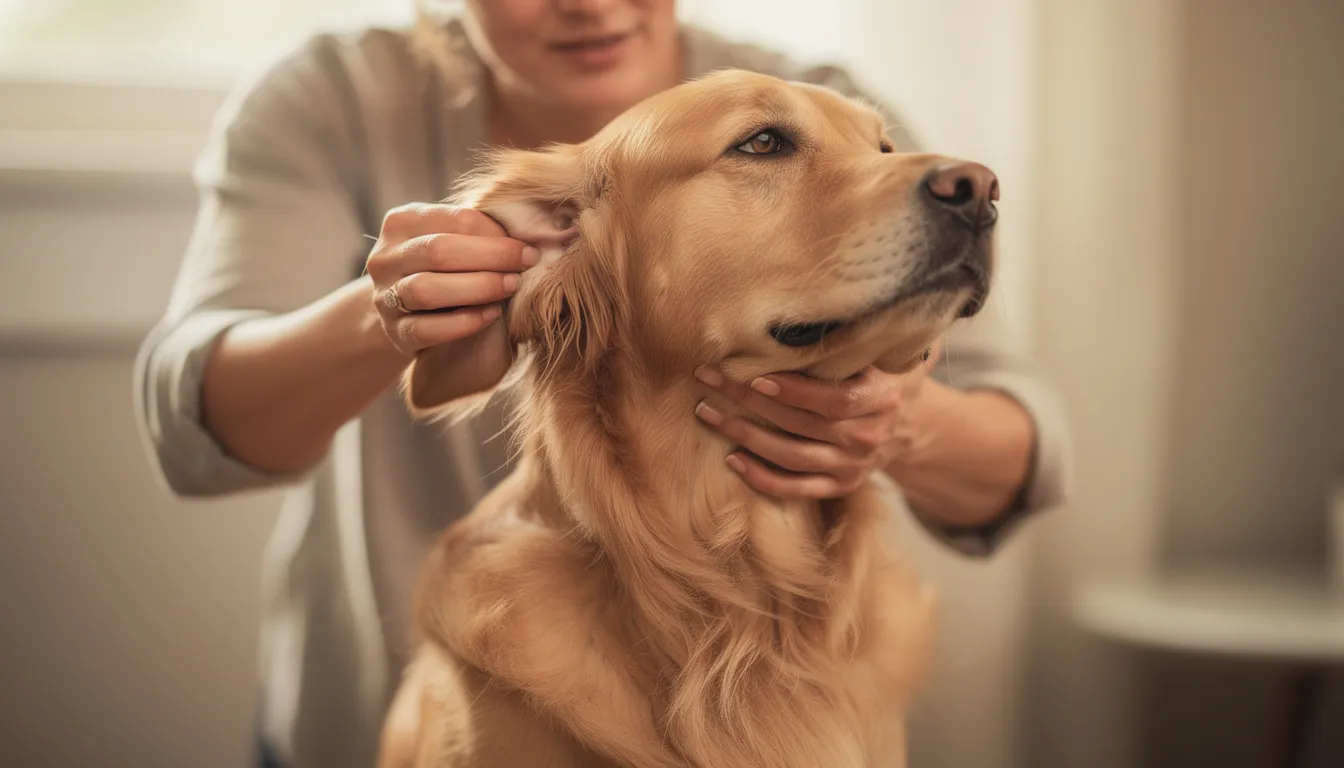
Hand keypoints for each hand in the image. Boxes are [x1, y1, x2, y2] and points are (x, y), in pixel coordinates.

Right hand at [364, 203, 539, 355]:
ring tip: (512, 287)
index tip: (527, 246)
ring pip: (427, 289)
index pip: (456, 220)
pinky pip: (427, 328)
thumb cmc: (443, 269)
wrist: (408, 314)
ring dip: (478, 287)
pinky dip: (464, 322)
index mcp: (401, 222)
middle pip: (438, 251)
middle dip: (491, 257)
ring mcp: (385, 296)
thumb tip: (530, 229)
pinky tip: (492, 315)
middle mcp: (386, 257)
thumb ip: (479, 232)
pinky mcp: (395, 332)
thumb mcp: (454, 241)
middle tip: (526, 264)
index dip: (496, 233)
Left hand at [694, 341, 942, 499]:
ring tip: (709, 414)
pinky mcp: (840, 486)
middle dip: (751, 402)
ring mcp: (853, 466)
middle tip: (711, 380)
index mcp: (882, 399)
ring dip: (745, 437)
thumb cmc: (883, 374)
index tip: (756, 374)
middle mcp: (868, 437)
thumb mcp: (885, 351)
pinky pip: (797, 489)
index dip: (794, 391)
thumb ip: (865, 333)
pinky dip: (763, 480)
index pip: (834, 400)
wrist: (909, 423)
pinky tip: (732, 460)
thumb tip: (843, 297)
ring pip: (793, 457)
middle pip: (802, 424)